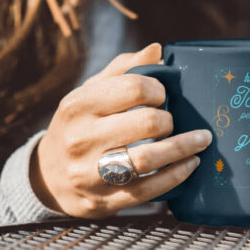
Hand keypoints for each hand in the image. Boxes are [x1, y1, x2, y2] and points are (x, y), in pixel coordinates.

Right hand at [30, 42, 212, 217]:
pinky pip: (150, 188)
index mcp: (78, 106)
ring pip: (149, 158)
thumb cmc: (79, 126)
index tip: (162, 95)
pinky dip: (177, 174)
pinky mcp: (105, 200)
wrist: (49, 177)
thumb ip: (123, 70)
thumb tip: (157, 49)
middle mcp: (81, 139)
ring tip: (201, 140)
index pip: (134, 88)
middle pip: (147, 123)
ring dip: (183, 147)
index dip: (158, 90)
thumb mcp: (89, 93)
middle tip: (172, 120)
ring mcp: (92, 173)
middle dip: (170, 119)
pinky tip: (191, 164)